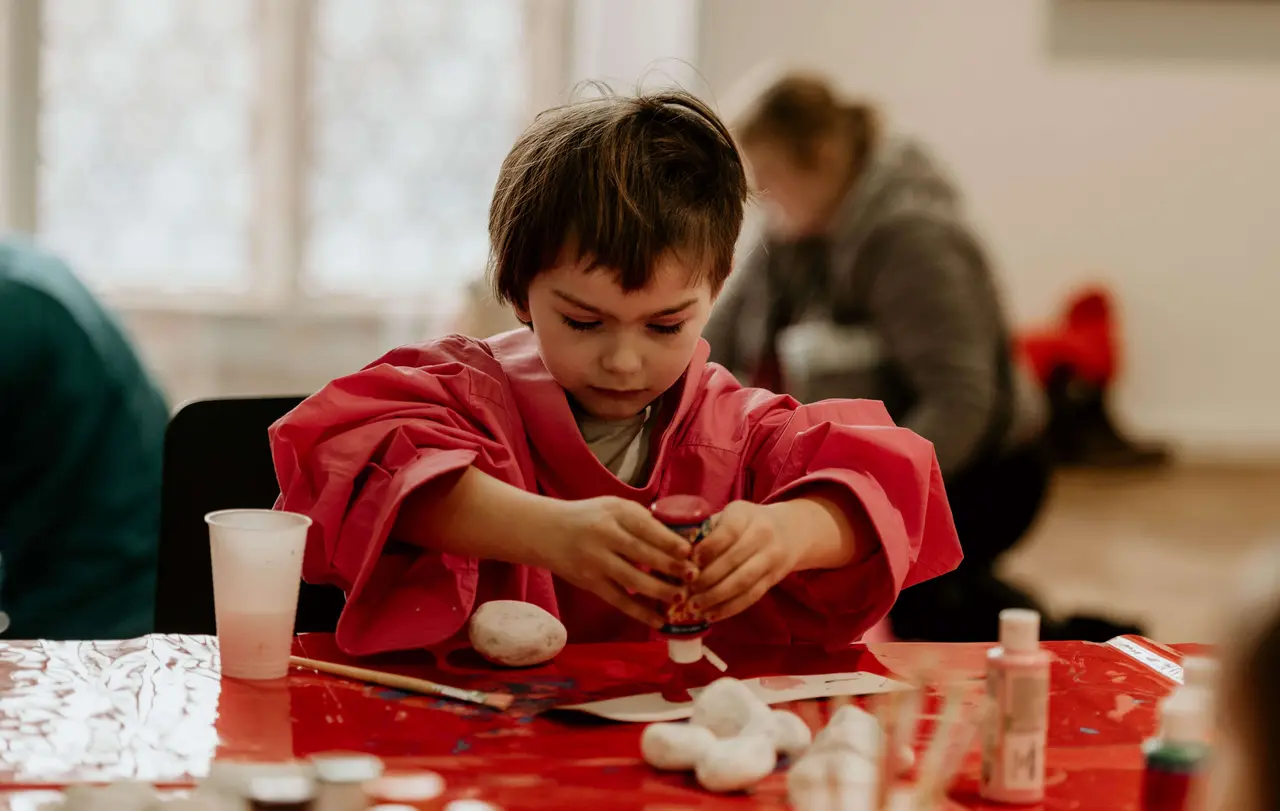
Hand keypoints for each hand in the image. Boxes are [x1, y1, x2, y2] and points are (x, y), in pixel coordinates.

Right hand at [542, 496, 696, 627]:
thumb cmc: (589, 517)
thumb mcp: (613, 507)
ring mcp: (595, 561)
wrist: (545, 530)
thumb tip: (680, 539)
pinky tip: (659, 621)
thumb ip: (641, 520)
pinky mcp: (590, 583)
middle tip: (693, 576)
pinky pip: (619, 600)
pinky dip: (640, 612)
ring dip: (659, 591)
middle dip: (670, 566)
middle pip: (641, 553)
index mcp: (615, 512)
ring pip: (632, 579)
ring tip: (680, 597)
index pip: (646, 527)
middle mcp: (604, 535)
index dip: (669, 541)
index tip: (690, 552)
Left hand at [687, 501, 803, 621]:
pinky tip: (711, 615)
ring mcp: (771, 558)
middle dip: (706, 579)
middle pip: (733, 560)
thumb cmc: (746, 523)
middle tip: (685, 592)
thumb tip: (679, 556)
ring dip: (716, 597)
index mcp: (745, 514)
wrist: (790, 531)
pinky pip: (751, 596)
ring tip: (694, 607)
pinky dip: (730, 608)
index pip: (727, 532)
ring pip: (742, 581)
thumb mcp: (729, 516)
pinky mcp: (773, 578)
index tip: (690, 562)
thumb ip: (707, 531)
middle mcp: (762, 534)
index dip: (708, 548)